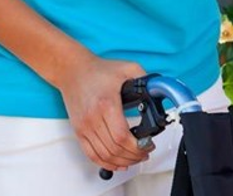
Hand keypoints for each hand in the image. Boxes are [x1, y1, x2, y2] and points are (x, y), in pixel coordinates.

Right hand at [54, 54, 152, 171]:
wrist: (73, 71)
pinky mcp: (79, 131)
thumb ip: (145, 80)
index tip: (148, 145)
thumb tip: (160, 90)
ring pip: (104, 155)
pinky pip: (91, 154)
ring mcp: (84, 127)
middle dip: (134, 156)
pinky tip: (117, 163)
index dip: (137, 147)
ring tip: (135, 158)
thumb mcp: (127, 69)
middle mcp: (93, 118)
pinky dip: (105, 163)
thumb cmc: (97, 70)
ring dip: (122, 161)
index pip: (121, 136)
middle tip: (145, 152)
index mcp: (106, 104)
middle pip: (114, 149)